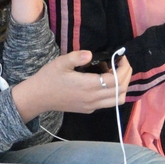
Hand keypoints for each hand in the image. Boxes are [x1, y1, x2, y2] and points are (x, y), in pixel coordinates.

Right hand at [12, 52, 132, 121]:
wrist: (38, 97)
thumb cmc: (49, 78)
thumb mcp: (60, 62)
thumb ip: (77, 57)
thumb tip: (90, 54)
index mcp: (88, 86)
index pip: (116, 80)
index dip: (124, 68)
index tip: (121, 56)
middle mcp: (93, 98)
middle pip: (121, 91)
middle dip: (126, 75)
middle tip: (122, 63)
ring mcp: (92, 106)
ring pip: (117, 100)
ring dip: (122, 86)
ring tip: (115, 73)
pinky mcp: (88, 109)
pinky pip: (108, 103)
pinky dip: (113, 92)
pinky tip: (103, 81)